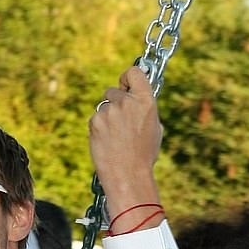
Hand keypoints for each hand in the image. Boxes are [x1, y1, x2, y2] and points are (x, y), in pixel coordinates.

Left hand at [89, 66, 162, 216]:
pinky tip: (107, 143)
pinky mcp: (95, 121)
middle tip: (120, 123)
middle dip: (115, 102)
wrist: (127, 176)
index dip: (127, 78)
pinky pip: (95, 119)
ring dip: (106, 118)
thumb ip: (144, 109)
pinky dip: (98, 129)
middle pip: (113, 90)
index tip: (125, 85)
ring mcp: (109, 110)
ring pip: (103, 106)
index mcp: (145, 101)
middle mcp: (127, 102)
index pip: (134, 72)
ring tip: (115, 138)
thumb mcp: (154, 129)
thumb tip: (136, 99)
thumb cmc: (143, 156)